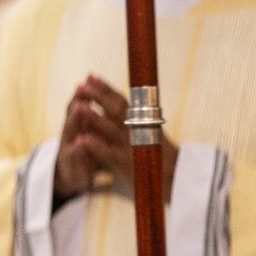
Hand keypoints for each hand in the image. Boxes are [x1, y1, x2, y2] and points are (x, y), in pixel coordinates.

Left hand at [52, 75, 178, 201]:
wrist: (179, 180)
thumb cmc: (162, 156)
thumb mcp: (150, 134)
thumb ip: (132, 121)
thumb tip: (113, 104)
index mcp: (143, 121)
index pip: (123, 101)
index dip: (106, 88)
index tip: (90, 76)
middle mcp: (139, 130)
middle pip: (118, 110)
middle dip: (99, 96)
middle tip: (82, 85)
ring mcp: (133, 147)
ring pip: (112, 129)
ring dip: (94, 117)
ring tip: (77, 106)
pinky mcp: (129, 165)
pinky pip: (110, 154)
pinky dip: (96, 146)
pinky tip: (82, 139)